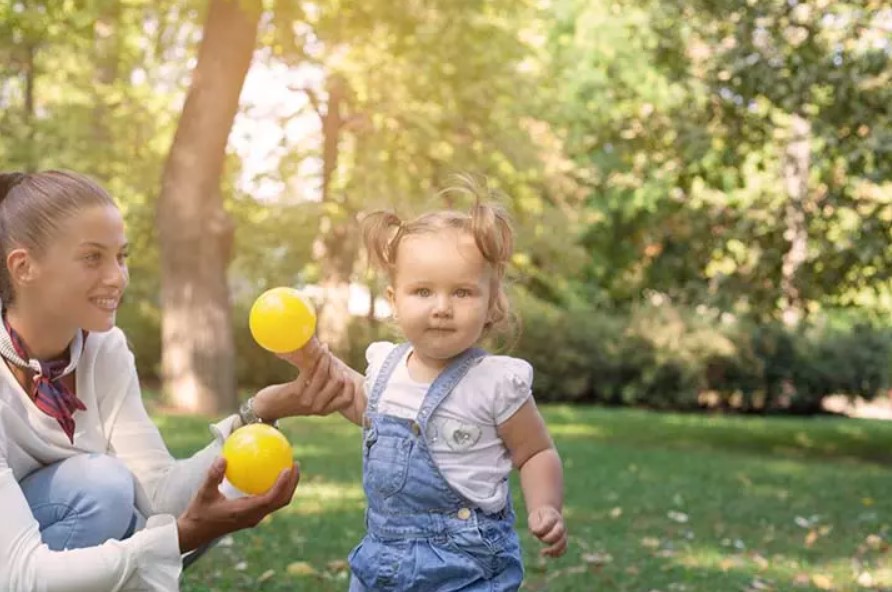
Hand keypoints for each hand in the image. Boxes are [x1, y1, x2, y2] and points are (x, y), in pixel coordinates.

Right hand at [176, 457, 298, 552]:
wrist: (196, 533)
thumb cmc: (199, 513)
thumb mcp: (204, 493)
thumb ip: (213, 476)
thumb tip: (222, 457)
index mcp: (245, 512)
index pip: (270, 499)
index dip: (282, 485)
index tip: (288, 468)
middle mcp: (254, 516)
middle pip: (281, 501)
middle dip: (292, 483)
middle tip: (295, 463)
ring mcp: (254, 517)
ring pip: (278, 502)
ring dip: (287, 486)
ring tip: (290, 467)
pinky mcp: (252, 515)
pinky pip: (270, 501)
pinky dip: (276, 488)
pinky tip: (271, 473)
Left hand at [252, 345, 355, 419]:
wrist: (267, 407)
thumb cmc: (289, 400)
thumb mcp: (309, 400)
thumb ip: (322, 391)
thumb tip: (335, 369)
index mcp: (325, 410)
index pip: (347, 398)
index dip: (349, 382)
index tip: (342, 369)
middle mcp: (318, 407)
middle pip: (338, 382)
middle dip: (335, 364)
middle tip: (329, 353)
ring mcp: (308, 400)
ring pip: (324, 374)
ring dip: (324, 357)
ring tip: (323, 348)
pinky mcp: (297, 392)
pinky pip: (310, 371)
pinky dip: (314, 358)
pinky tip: (314, 350)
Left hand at [528, 505, 566, 556]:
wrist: (546, 514)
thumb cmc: (538, 517)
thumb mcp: (534, 517)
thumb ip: (535, 525)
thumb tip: (535, 532)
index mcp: (551, 516)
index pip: (548, 523)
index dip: (541, 529)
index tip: (533, 531)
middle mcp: (559, 524)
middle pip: (559, 532)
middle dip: (549, 538)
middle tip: (541, 540)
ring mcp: (563, 532)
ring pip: (563, 542)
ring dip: (554, 549)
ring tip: (543, 552)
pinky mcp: (563, 540)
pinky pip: (564, 548)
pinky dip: (558, 553)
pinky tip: (549, 555)